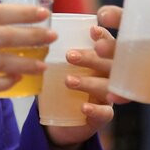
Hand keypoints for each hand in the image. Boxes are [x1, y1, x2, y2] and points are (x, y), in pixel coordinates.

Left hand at [43, 25, 115, 149]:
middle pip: (110, 64)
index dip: (104, 37)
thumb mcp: (58, 67)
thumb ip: (55, 53)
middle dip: (92, 58)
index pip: (109, 44)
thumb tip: (39, 36)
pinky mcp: (104, 116)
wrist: (60, 119)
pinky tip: (84, 107)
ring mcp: (109, 96)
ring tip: (68, 81)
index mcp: (103, 59)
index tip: (92, 30)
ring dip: (89, 83)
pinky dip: (95, 109)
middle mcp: (110, 76)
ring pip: (107, 87)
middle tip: (70, 56)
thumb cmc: (61, 84)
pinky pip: (105, 113)